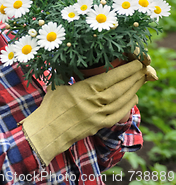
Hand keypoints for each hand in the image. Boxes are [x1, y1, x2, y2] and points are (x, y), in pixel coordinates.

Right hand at [22, 60, 147, 165]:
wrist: (49, 129)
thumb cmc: (53, 104)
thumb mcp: (61, 83)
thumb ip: (74, 74)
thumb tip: (80, 62)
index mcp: (85, 89)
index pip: (111, 77)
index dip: (125, 69)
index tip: (135, 62)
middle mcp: (95, 102)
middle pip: (120, 88)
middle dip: (133, 77)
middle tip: (142, 68)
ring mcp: (99, 115)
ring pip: (122, 100)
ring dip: (133, 89)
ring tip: (140, 80)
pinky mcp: (100, 125)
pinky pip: (119, 114)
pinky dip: (128, 105)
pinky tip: (133, 97)